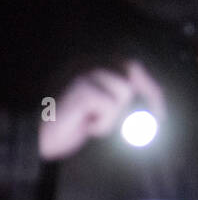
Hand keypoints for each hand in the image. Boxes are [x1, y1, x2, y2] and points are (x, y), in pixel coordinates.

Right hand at [38, 61, 166, 160]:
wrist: (35, 136)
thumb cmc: (68, 125)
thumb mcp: (98, 109)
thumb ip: (118, 99)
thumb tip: (152, 105)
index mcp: (91, 65)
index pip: (130, 65)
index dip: (150, 86)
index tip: (160, 111)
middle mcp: (86, 63)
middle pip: (131, 69)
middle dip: (149, 92)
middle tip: (158, 117)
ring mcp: (83, 74)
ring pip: (123, 92)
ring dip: (115, 116)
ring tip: (92, 123)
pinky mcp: (82, 89)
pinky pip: (110, 107)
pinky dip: (103, 124)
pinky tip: (84, 126)